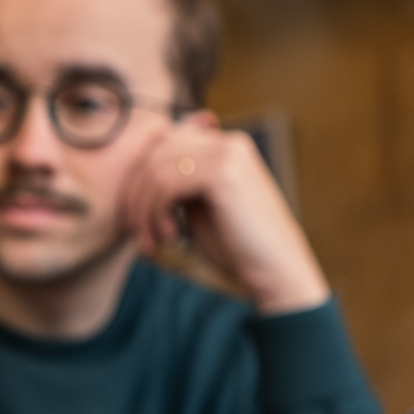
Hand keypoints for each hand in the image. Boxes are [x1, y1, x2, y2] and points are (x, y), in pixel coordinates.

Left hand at [120, 117, 328, 315]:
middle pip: (155, 152)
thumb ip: (177, 184)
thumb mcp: (198, 208)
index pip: (163, 144)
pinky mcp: (225, 173)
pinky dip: (156, 213)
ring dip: (144, 210)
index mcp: (225, 145)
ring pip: (156, 169)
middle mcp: (228, 142)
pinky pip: (167, 183)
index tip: (136, 220)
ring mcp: (229, 154)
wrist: (277, 271)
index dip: (139, 180)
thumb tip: (138, 172)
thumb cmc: (236, 246)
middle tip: (136, 233)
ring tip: (152, 243)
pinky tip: (170, 238)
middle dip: (136, 194)